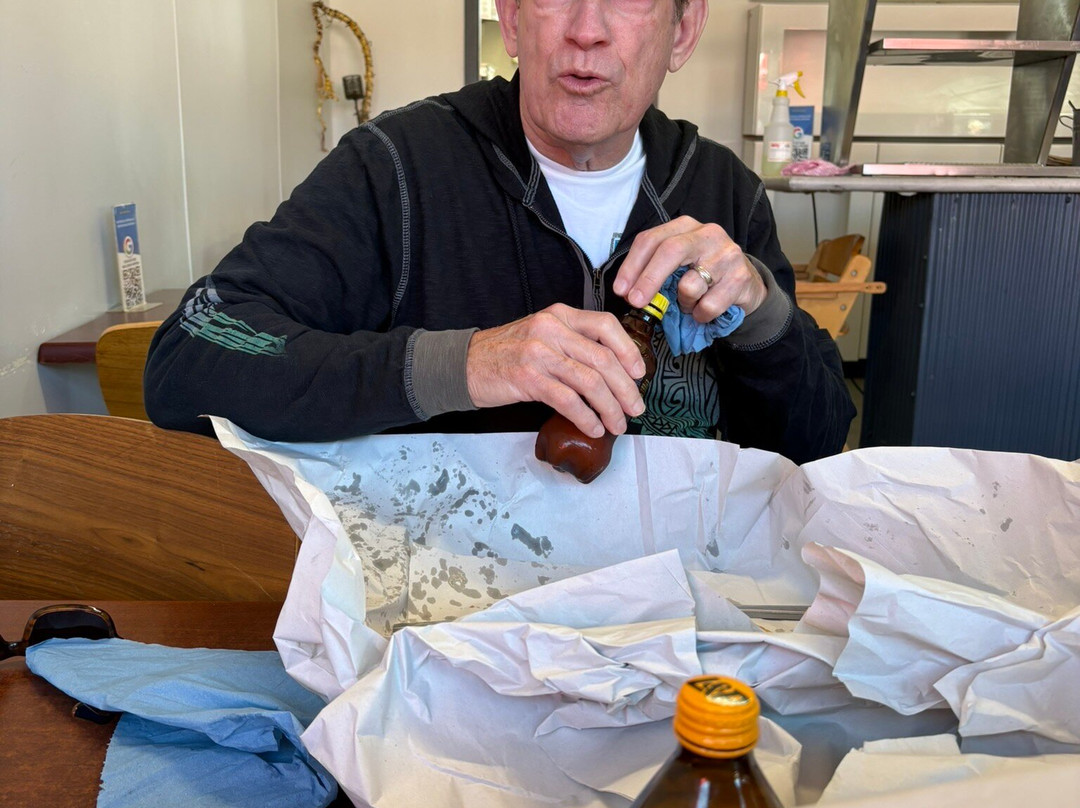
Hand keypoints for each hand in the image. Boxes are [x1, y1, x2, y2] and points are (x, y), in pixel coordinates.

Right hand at [465, 304, 646, 437]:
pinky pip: (567, 400)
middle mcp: (551, 329)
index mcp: (559, 315)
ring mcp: (539, 353)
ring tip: (618, 424)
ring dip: (610, 408)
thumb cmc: (506, 353)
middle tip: (635, 408)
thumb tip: (611, 371)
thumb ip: (573, 343)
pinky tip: (593, 428)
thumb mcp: (542, 335)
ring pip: (590, 381)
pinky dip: (586, 417)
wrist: (465, 364)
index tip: (639, 373)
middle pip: (603, 359)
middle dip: (626, 389)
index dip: (628, 350)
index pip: (605, 325)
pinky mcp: (528, 378)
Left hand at [613, 216, 767, 323]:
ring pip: (690, 285)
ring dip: (683, 303)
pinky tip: (704, 310)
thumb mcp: (679, 263)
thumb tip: (626, 291)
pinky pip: (708, 305)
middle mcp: (707, 234)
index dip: (632, 266)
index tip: (620, 289)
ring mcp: (726, 254)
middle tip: (635, 301)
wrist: (746, 284)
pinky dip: (700, 315)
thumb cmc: (704, 273)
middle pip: (670, 251)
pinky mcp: (740, 277)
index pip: (651, 239)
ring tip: (689, 303)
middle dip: (648, 279)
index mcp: (685, 227)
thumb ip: (654, 268)